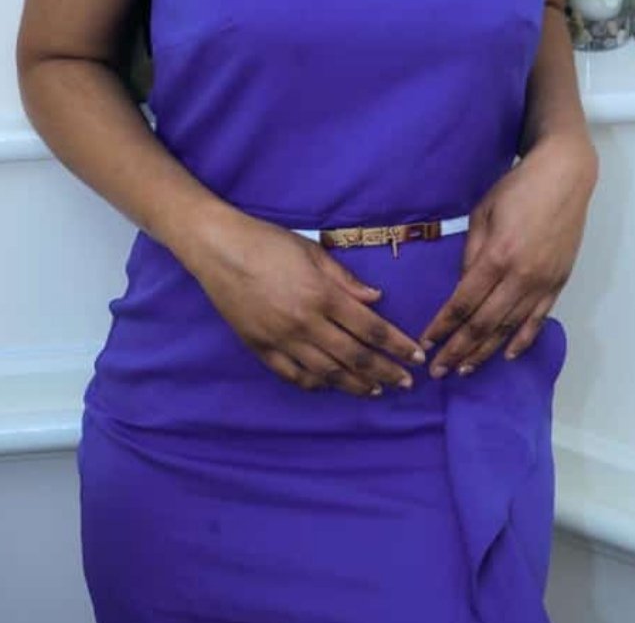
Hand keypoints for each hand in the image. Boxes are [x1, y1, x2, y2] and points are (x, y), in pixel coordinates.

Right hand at [187, 208, 426, 396]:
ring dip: (355, 385)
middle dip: (385, 372)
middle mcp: (305, 323)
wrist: (219, 249)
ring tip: (375, 391)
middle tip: (406, 384)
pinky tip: (330, 386)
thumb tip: (376, 299)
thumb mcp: (313, 251)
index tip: (415, 357)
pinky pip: (293, 375)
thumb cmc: (268, 242)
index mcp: (322, 295)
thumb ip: (346, 280)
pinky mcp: (260, 349)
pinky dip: (315, 384)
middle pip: (354, 357)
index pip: (370, 328)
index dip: (397, 345)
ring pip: (326, 373)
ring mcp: (281, 340)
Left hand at [418, 134, 597, 377]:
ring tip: (465, 370)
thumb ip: (471, 253)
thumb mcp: (482, 213)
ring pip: (510, 328)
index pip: (463, 302)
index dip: (443, 326)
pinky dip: (522, 340)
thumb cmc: (518, 188)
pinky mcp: (558, 283)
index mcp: (497, 255)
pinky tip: (507, 354)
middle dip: (458, 349)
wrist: (565, 177)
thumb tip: (462, 286)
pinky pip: (538, 319)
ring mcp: (543, 283)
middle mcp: (521, 276)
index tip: (426, 343)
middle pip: (484, 323)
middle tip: (438, 371)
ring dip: (486, 352)